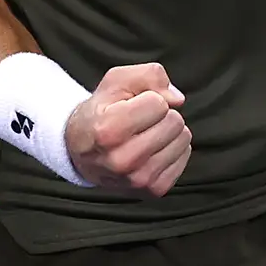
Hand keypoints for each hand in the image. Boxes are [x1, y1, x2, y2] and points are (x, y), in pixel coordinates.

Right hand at [68, 61, 190, 197]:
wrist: (81, 151)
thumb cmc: (101, 111)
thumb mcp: (116, 81)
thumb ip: (150, 75)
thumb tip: (178, 99)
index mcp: (108, 131)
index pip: (159, 103)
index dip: (148, 99)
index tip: (131, 108)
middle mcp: (122, 160)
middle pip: (174, 122)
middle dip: (161, 115)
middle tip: (139, 122)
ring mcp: (138, 179)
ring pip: (183, 140)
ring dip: (168, 132)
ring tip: (144, 135)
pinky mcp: (153, 190)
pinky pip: (184, 157)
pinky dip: (172, 149)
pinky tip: (151, 150)